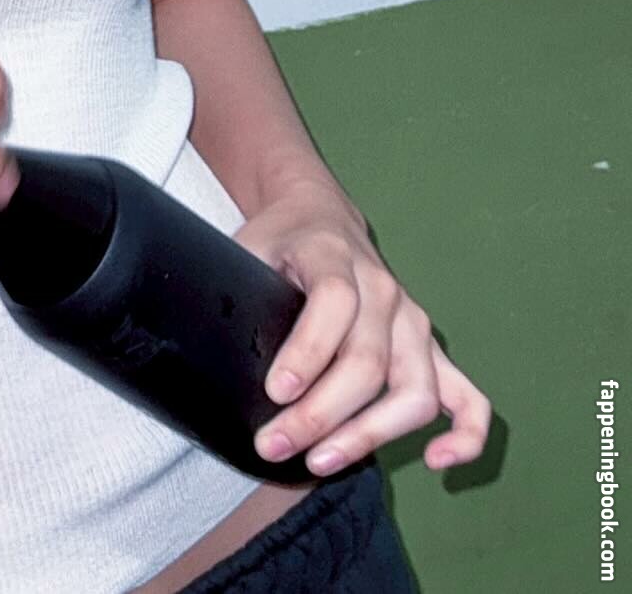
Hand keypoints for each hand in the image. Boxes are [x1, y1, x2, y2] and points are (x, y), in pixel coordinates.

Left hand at [233, 178, 491, 477]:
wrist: (318, 212)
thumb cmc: (279, 239)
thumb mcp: (248, 247)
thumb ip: (236, 292)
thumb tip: (207, 351)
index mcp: (335, 255)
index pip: (334, 304)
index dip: (307, 352)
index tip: (275, 392)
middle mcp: (384, 289)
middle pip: (368, 361)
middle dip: (319, 414)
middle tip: (273, 445)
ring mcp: (413, 320)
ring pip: (414, 389)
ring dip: (370, 434)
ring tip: (319, 461)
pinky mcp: (428, 348)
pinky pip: (468, 395)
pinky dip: (464, 433)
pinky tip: (436, 463)